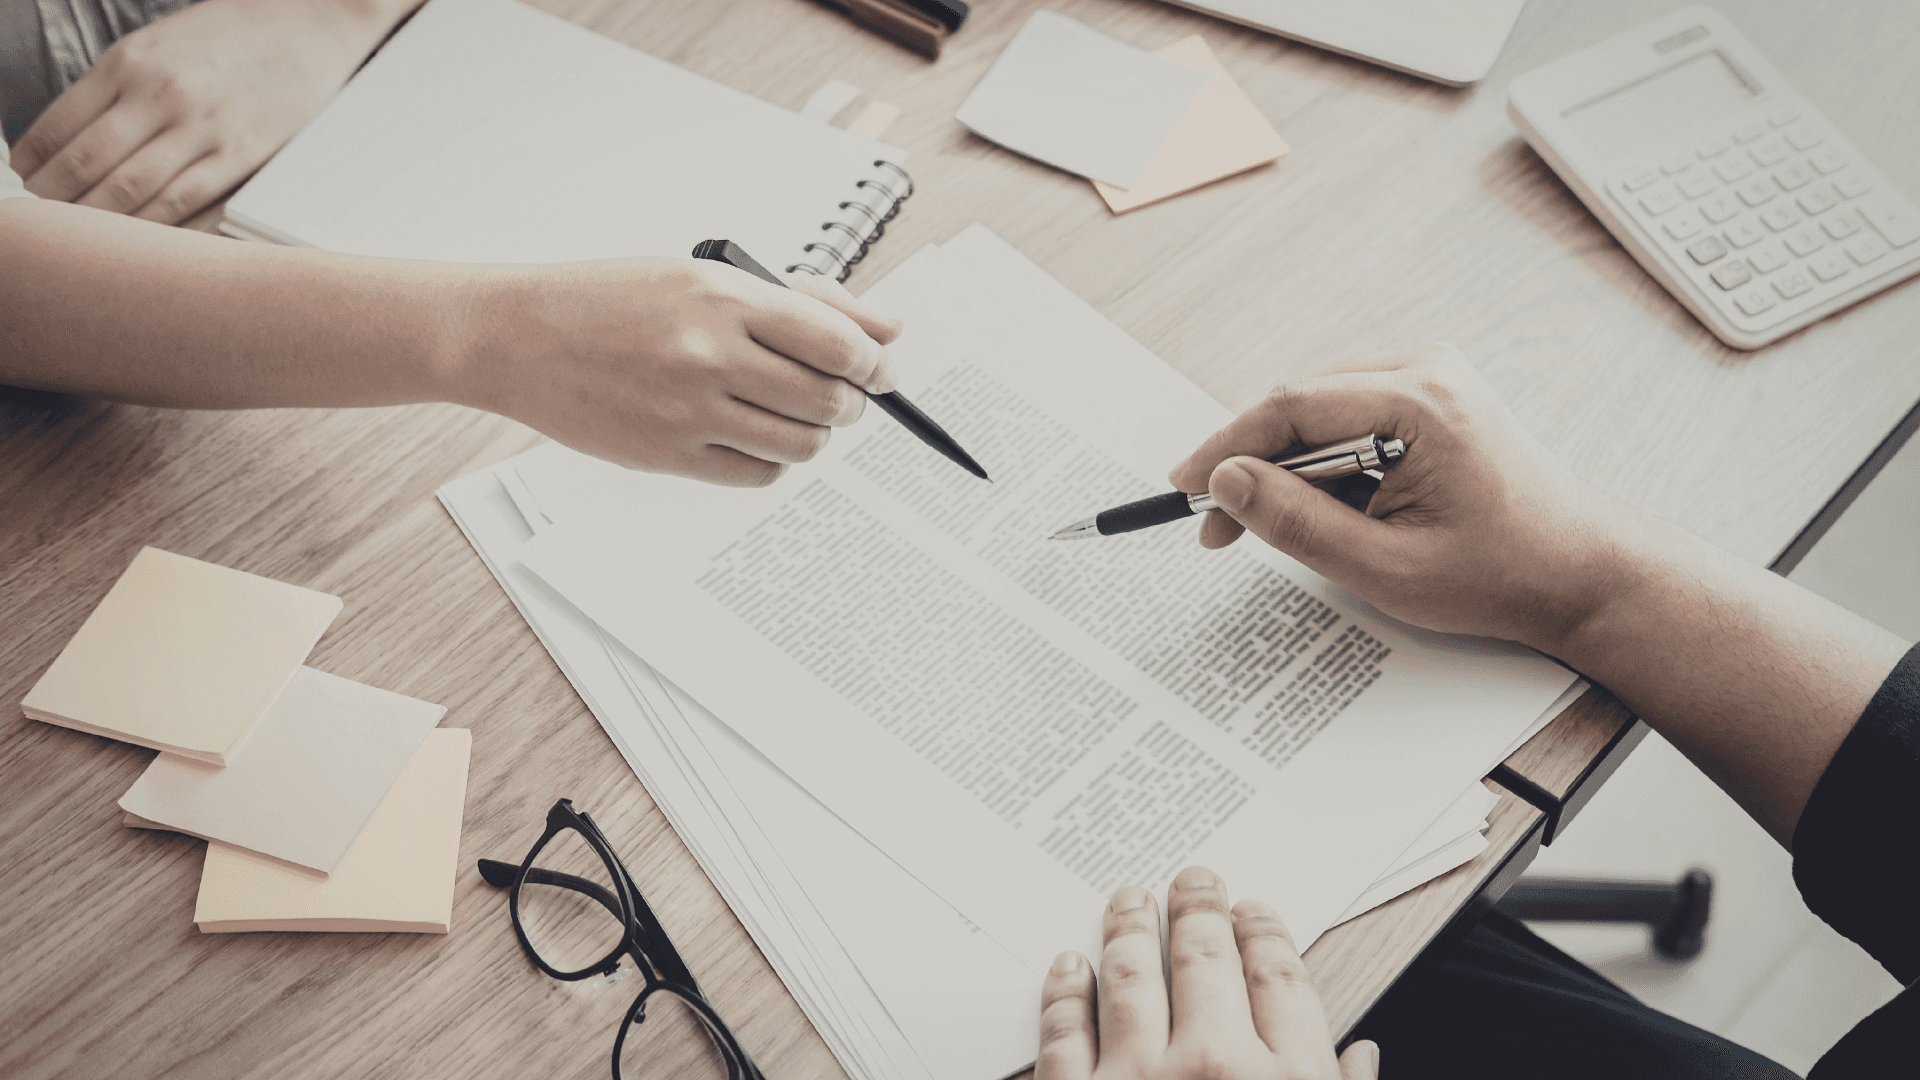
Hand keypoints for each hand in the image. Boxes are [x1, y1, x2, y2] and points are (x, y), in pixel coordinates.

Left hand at [12, 0, 402, 222]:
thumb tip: (70, 136)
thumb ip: (115, 86)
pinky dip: (150, 225)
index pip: (59, 125)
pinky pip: (182, 202)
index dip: (32, 162)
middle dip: (54, 198)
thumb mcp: (157, 45)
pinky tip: (136, 236)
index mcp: (129, 62)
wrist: (308, 24)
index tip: (25, 179)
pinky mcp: (239, 155)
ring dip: (96, 218)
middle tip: (44, 217)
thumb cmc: (229, 34)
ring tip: (82, 235)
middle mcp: (159, 94)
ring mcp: (201, 128)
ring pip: (128, 190)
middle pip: (85, 164)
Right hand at [456, 260, 900, 485]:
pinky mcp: (668, 455)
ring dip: (814, 435)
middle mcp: (710, 354)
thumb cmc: (610, 299)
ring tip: (795, 416)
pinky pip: (756, 474)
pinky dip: (772, 461)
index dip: (873, 362)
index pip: (837, 341)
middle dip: (849, 403)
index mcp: (725, 297)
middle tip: (842, 397)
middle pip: (827, 400)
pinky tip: (753, 435)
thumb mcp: (706, 274)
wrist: (520, 336)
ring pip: (800, 444)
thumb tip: (888, 328)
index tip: (879, 369)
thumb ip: (804, 300)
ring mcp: (688, 410)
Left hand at [1038, 867, 1377, 1079]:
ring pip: (1133, 977)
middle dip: (1199, 910)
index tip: (1253, 911)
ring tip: (1130, 899)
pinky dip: (1066, 992)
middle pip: (1207, 960)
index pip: (1281, 980)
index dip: (1265, 934)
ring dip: (1130, 929)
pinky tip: (1069, 966)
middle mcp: (1214, 1067)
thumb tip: (1361, 1060)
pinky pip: (1066, 1033)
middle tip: (1193, 880)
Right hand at [1168, 344, 1636, 651]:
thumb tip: (1227, 482)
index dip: (1226, 448)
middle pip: (1300, 404)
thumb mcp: (1385, 568)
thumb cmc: (1499, 574)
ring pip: (1319, 412)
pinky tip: (1335, 511)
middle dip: (1253, 466)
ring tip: (1287, 530)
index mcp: (1421, 403)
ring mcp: (1431, 376)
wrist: (1577, 573)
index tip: (1182, 487)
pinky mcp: (1430, 395)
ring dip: (1289, 468)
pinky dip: (1325, 463)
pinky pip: (1348, 418)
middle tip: (1218, 528)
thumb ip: (1297, 523)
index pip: (1291, 406)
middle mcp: (1427, 369)